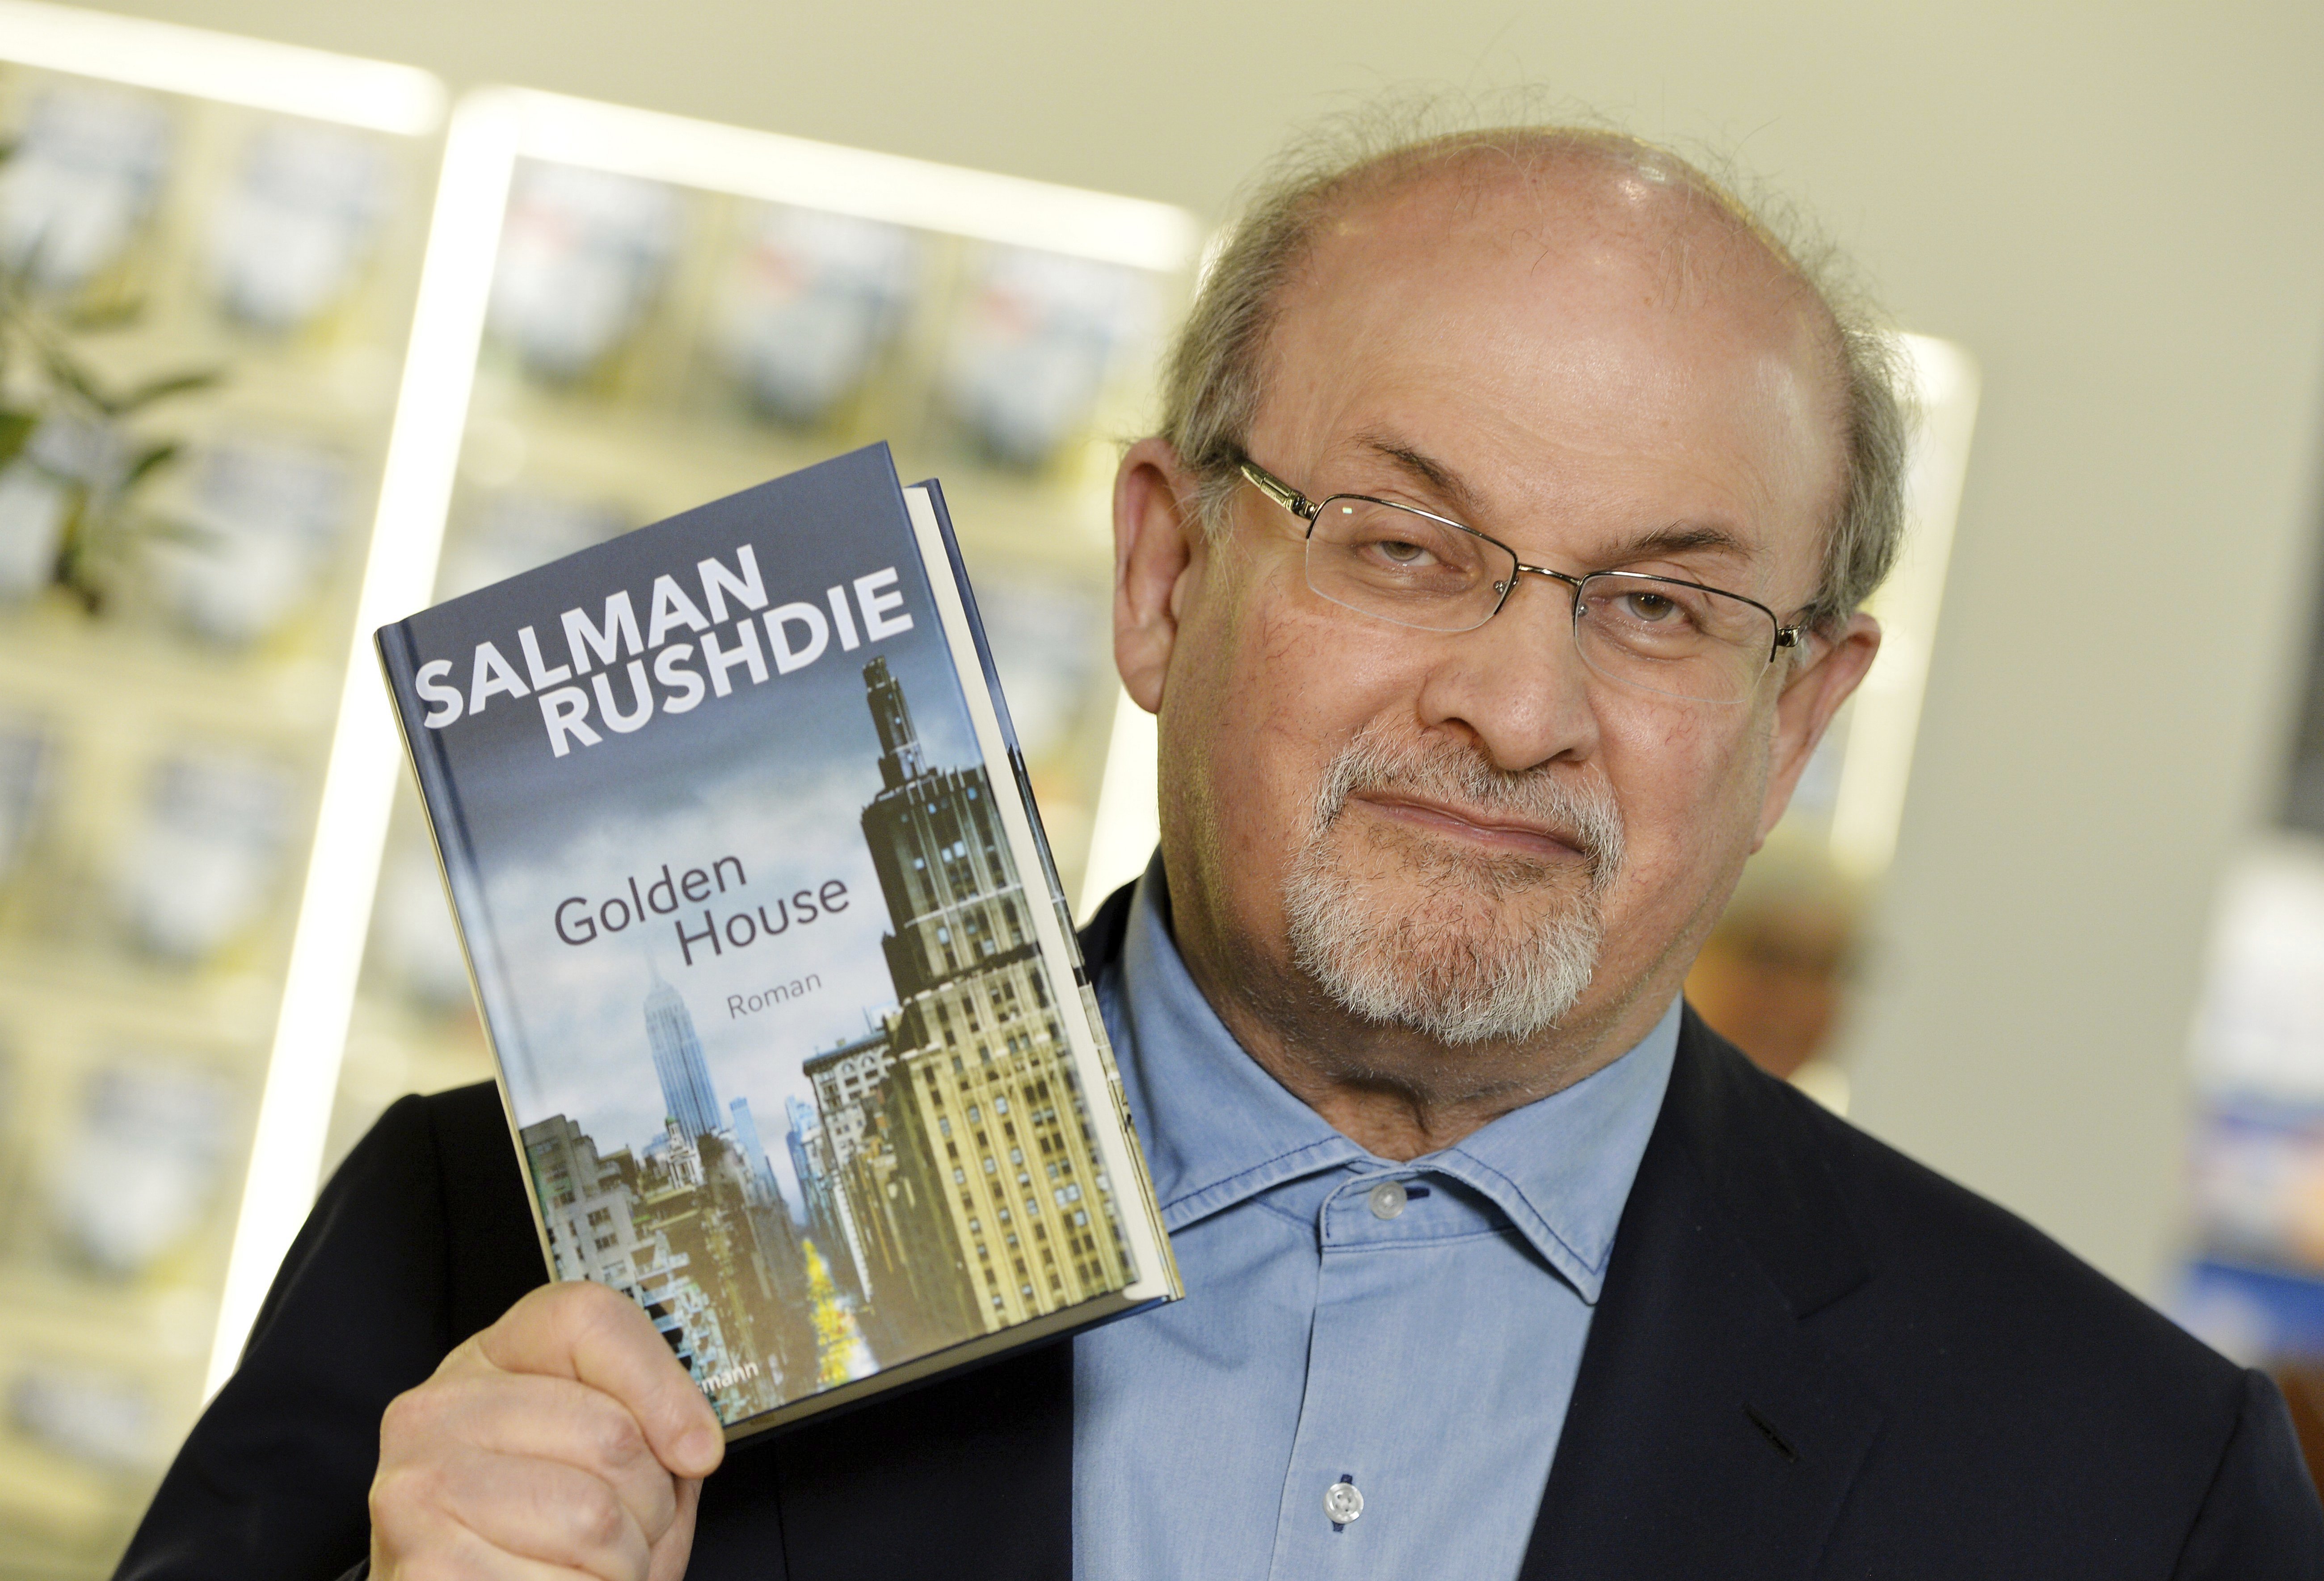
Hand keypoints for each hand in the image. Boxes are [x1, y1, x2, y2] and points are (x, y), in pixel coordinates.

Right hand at [370, 1280, 725, 1579]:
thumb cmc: (541, 1538)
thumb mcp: (599, 1458)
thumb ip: (652, 1426)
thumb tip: (694, 1445)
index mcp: (484, 1362)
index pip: (588, 1319)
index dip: (663, 1388)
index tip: (695, 1449)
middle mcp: (436, 1414)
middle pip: (612, 1433)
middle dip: (653, 1505)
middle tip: (630, 1532)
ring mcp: (417, 1493)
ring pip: (595, 1519)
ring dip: (626, 1566)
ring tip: (594, 1570)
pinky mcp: (426, 1571)